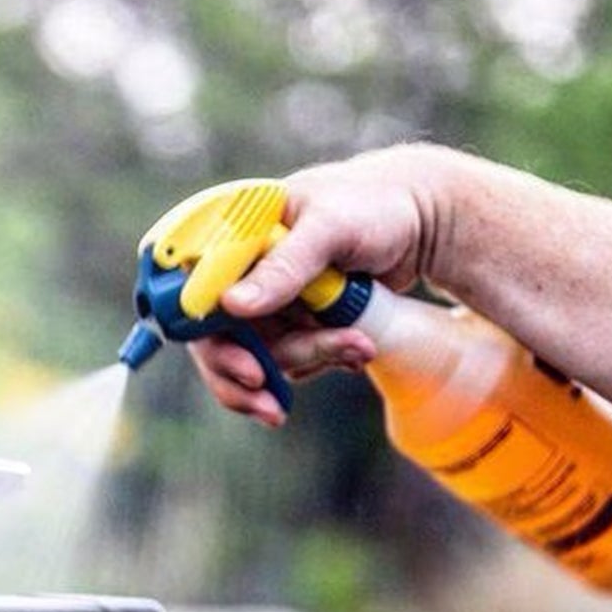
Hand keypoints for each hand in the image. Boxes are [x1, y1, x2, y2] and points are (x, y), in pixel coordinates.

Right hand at [187, 144, 456, 424]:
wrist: (421, 223)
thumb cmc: (374, 205)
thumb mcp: (330, 228)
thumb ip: (283, 267)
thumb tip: (230, 306)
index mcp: (233, 235)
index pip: (189, 293)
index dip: (206, 338)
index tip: (247, 369)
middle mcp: (240, 272)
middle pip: (215, 341)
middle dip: (250, 375)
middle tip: (276, 407)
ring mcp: (264, 301)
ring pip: (260, 356)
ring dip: (308, 361)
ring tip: (359, 347)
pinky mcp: (290, 323)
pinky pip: (289, 361)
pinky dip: (322, 362)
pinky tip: (356, 347)